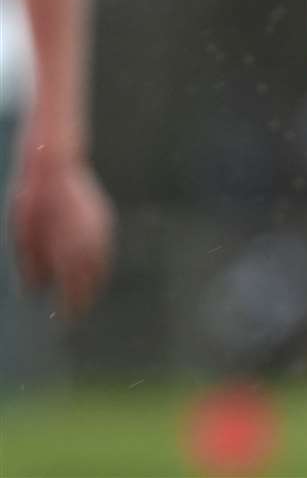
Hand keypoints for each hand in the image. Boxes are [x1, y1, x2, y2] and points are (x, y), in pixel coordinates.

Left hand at [7, 152, 115, 316]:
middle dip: (85, 298)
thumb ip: (30, 266)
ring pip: (103, 264)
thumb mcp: (21, 236)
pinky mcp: (103, 218)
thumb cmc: (33, 201)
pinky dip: (102, 263)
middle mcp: (88, 242)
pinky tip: (96, 269)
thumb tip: (35, 291)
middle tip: (77, 314)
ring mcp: (100, 229)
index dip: (71, 306)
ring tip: (88, 295)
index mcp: (66, 249)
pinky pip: (105, 248)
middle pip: (91, 280)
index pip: (73, 287)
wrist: (54, 165)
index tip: (67, 320)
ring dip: (96, 282)